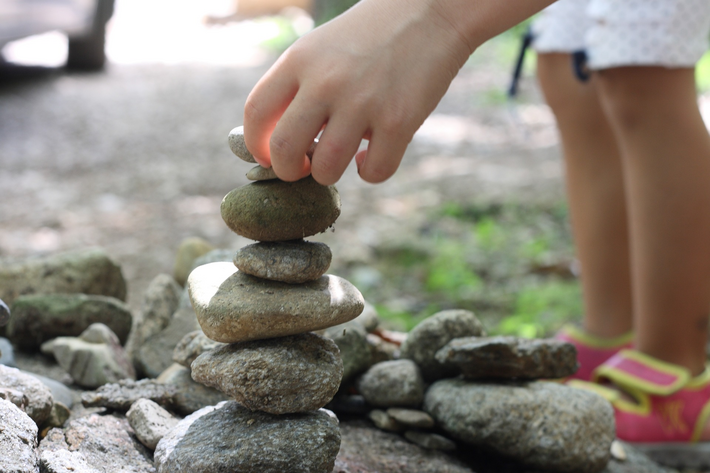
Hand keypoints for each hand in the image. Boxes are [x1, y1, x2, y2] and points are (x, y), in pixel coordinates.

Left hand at [243, 0, 472, 184]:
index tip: (269, 156)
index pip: (256, 113)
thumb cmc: (369, 36)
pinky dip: (371, 172)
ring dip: (330, 174)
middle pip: (284, 149)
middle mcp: (326, 81)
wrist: (430, 11)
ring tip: (342, 158)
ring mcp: (363, 102)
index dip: (256, 145)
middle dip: (289, 171)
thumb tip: (278, 145)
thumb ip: (296, 88)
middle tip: (304, 168)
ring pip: (327, 170)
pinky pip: (374, 172)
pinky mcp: (399, 121)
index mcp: (299, 60)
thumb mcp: (320, 48)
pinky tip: (373, 155)